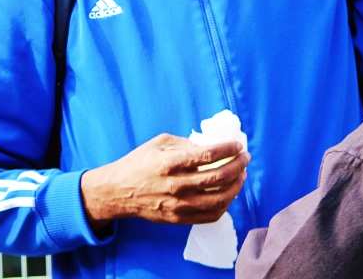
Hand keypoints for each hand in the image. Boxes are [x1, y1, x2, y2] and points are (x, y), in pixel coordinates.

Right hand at [80, 133, 249, 230]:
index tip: (238, 146)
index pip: (208, 155)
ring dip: (236, 186)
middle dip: (238, 166)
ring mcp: (179, 205)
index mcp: (171, 163)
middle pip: (219, 177)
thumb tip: (211, 146)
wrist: (118, 192)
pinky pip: (211, 215)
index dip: (228, 149)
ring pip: (220, 199)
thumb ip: (186, 143)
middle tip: (245, 158)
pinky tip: (229, 193)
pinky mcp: (179, 219)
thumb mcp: (160, 143)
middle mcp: (177, 185)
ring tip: (241, 175)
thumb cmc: (139, 163)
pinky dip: (225, 205)